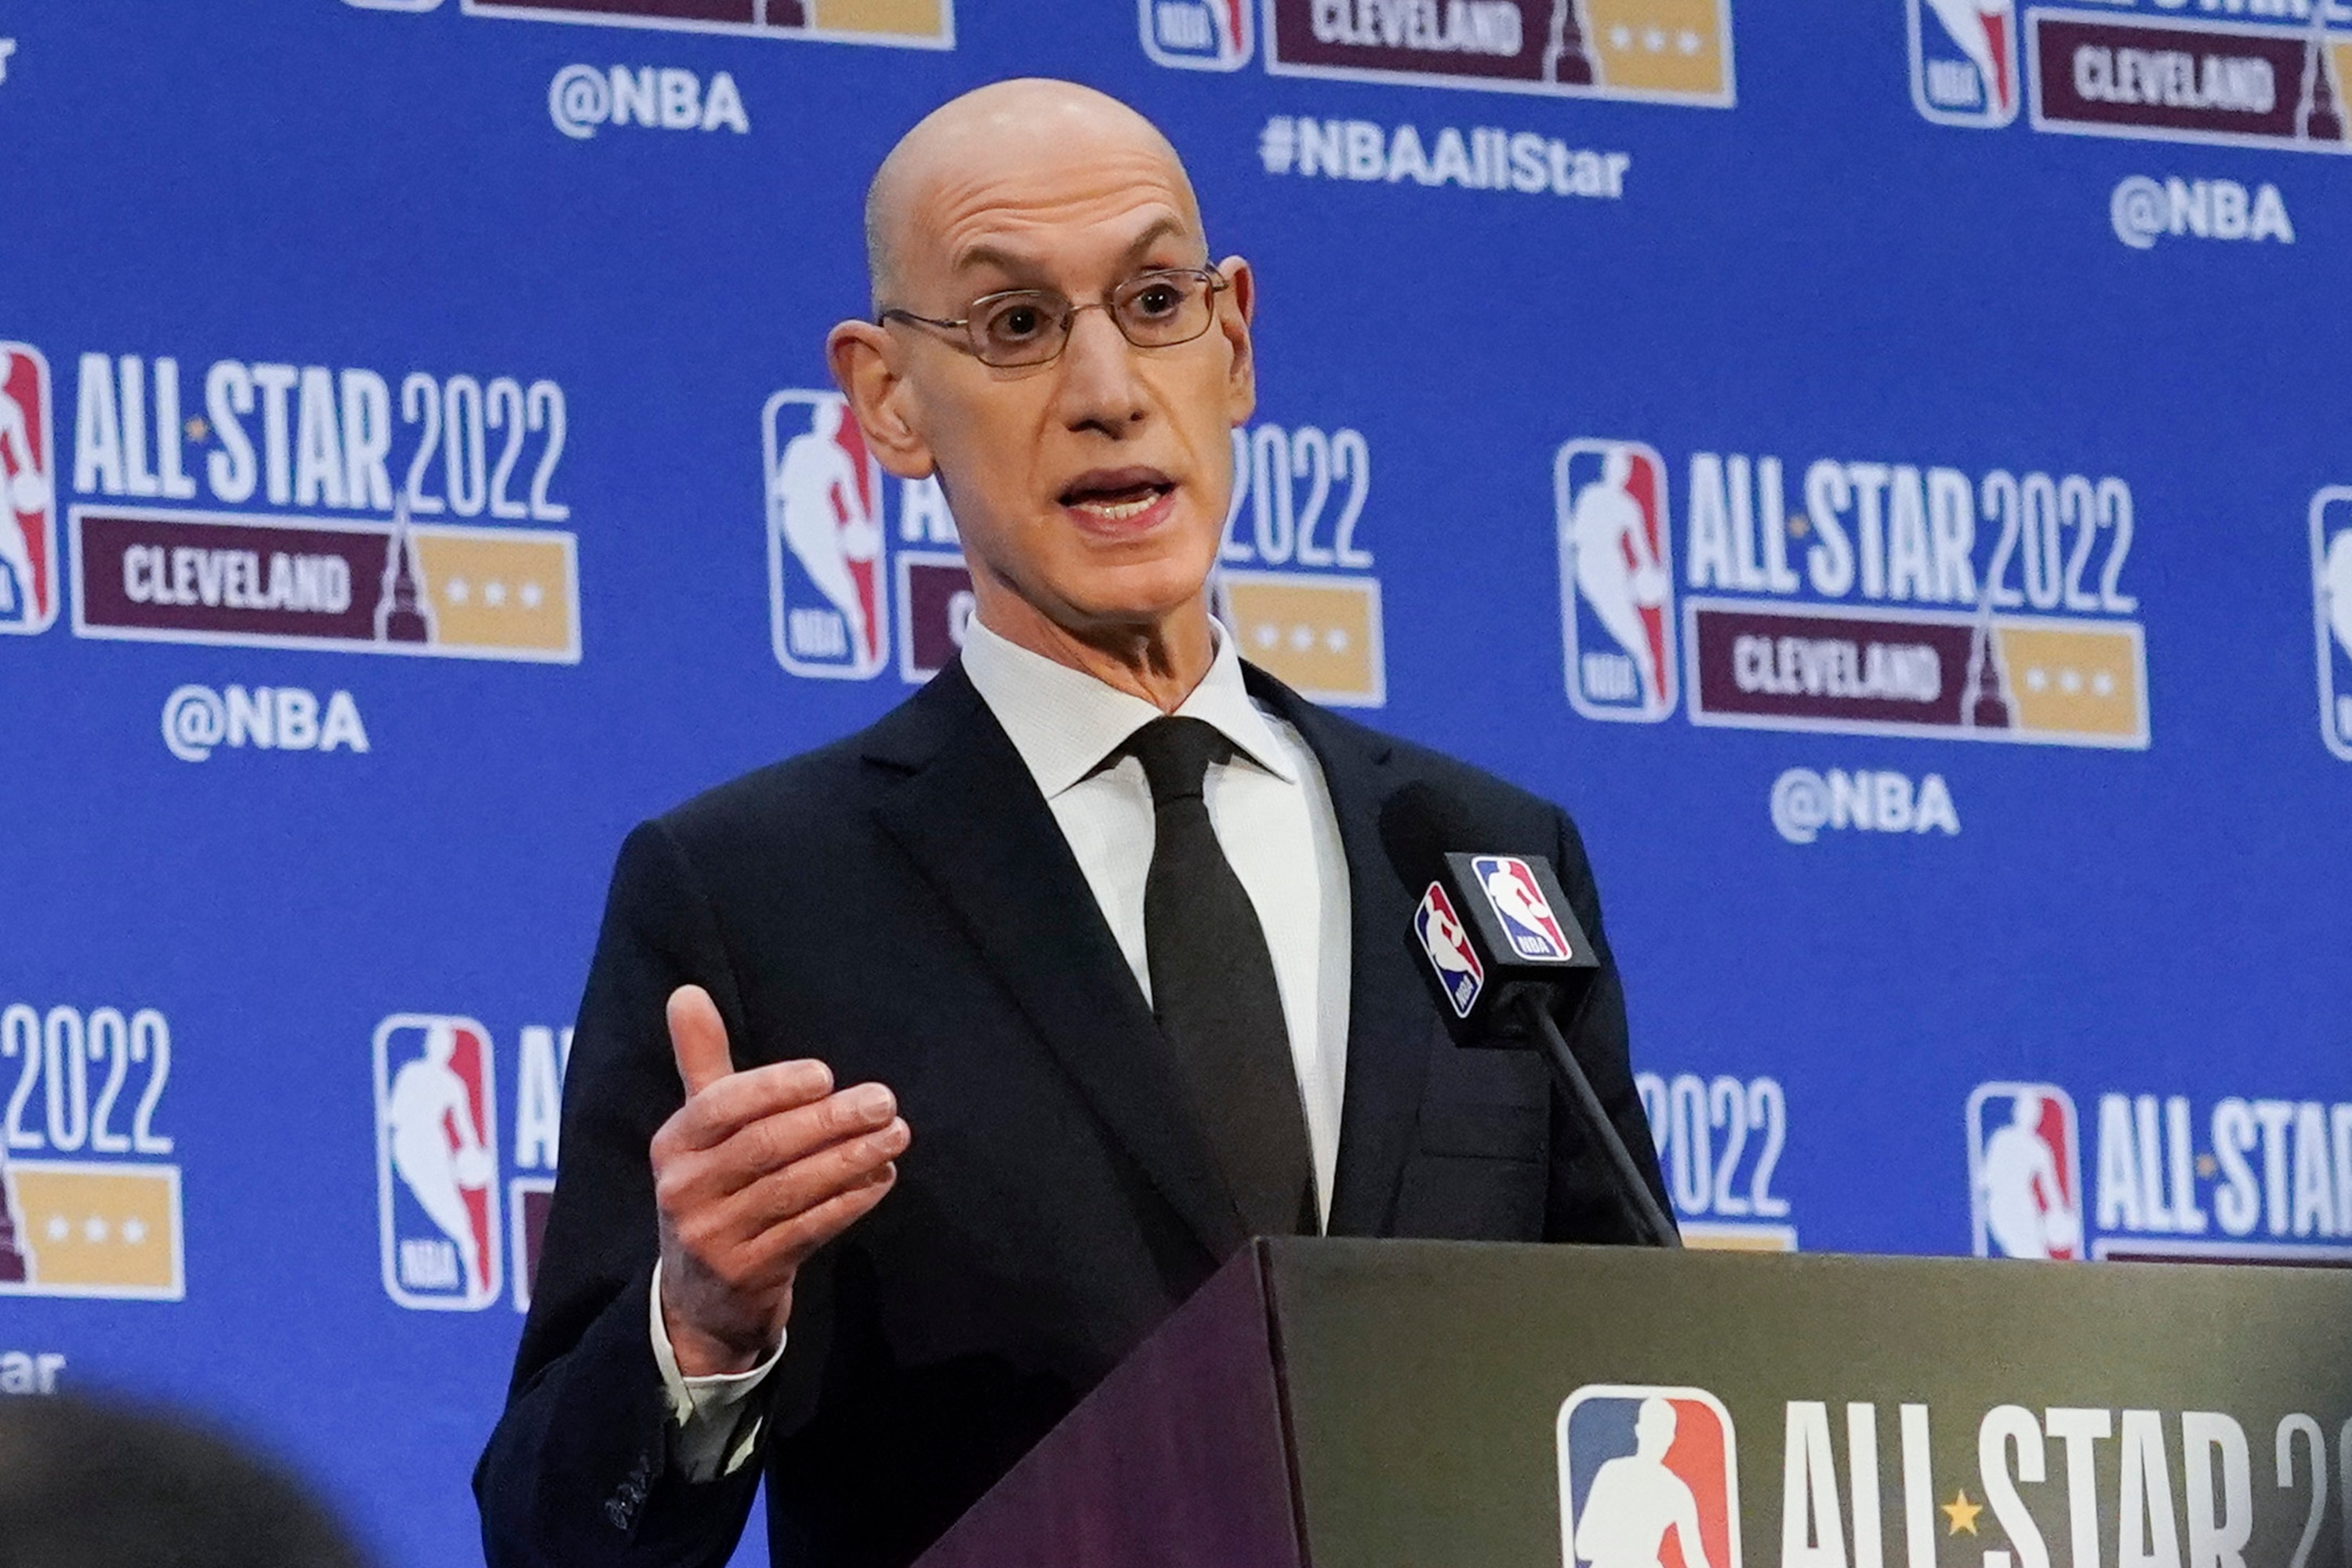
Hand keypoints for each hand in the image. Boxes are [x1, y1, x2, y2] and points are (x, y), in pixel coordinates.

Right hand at [651, 984, 908, 1375]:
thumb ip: (702, 1062)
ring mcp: (714, 1238)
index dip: (773, 1088)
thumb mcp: (699, 1130)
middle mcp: (684, 1191)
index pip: (720, 1106)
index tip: (825, 1075)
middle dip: (829, 1121)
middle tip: (884, 1101)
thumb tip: (687, 992)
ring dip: (851, 1159)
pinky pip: (808, 1230)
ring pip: (792, 1191)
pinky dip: (849, 1201)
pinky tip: (881, 1177)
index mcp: (674, 1145)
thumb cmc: (715, 1188)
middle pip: (764, 1148)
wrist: (702, 1298)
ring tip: (896, 1134)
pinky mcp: (749, 1275)